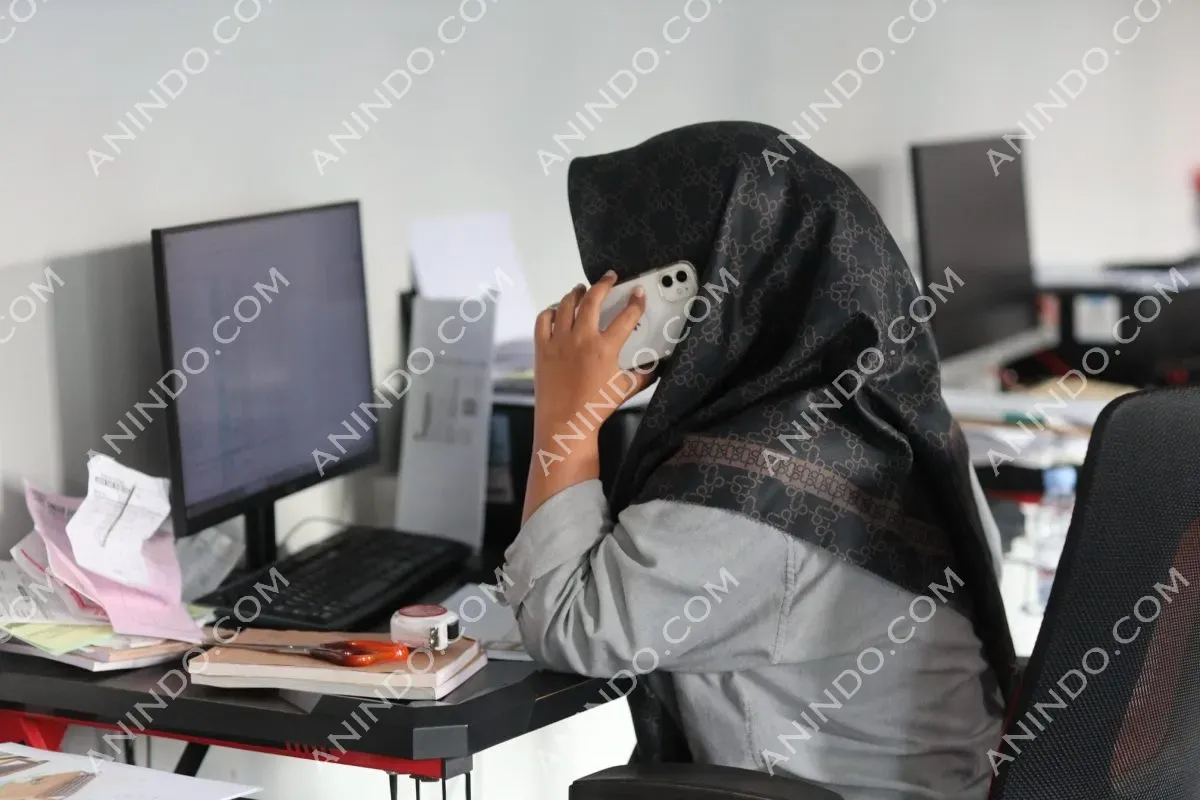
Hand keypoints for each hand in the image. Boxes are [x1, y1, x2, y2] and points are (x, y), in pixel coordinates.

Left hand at [522, 271, 651, 522]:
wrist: (564, 423)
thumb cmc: (595, 408)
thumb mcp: (625, 389)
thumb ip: (643, 374)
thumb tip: (657, 367)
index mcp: (605, 348)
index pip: (626, 317)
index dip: (635, 302)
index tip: (638, 293)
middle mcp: (582, 339)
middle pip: (593, 300)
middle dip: (603, 284)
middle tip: (609, 278)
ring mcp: (559, 341)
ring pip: (566, 305)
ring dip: (576, 293)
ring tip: (582, 289)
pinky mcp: (542, 348)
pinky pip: (543, 320)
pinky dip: (550, 311)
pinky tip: (556, 310)